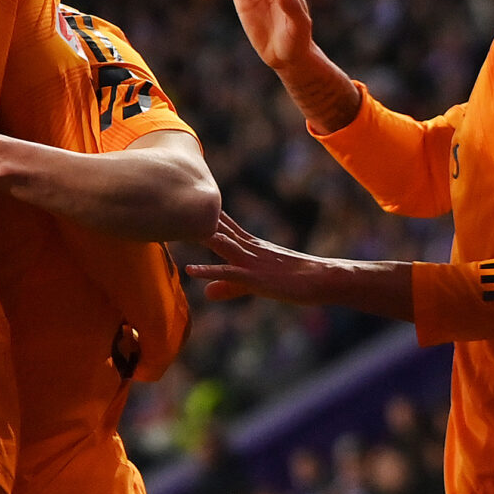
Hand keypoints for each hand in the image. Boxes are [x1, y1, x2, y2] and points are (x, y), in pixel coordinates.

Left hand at [183, 212, 323, 302]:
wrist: (322, 279)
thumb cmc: (294, 280)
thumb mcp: (255, 284)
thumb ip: (229, 287)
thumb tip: (206, 293)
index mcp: (250, 245)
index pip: (222, 226)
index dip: (201, 215)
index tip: (183, 200)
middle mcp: (248, 248)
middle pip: (216, 229)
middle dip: (194, 219)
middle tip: (170, 204)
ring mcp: (251, 261)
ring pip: (220, 245)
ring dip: (198, 237)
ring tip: (173, 228)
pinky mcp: (255, 278)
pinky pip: (229, 273)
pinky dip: (209, 271)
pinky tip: (191, 271)